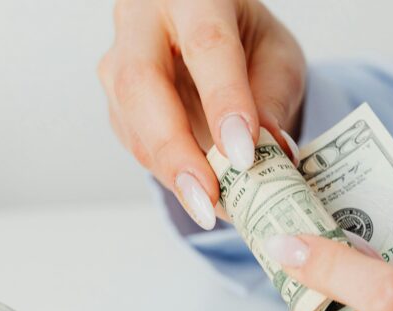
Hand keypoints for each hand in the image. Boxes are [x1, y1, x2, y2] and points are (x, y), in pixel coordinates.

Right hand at [99, 0, 304, 229]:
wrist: (212, 39)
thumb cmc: (246, 41)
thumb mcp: (277, 59)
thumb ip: (272, 100)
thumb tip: (270, 154)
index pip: (206, 46)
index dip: (224, 102)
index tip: (242, 155)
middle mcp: (142, 19)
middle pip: (143, 85)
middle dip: (176, 150)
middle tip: (208, 198)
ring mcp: (118, 60)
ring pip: (131, 121)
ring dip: (171, 172)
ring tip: (213, 209)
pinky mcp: (115, 101)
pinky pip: (136, 144)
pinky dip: (169, 174)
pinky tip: (199, 193)